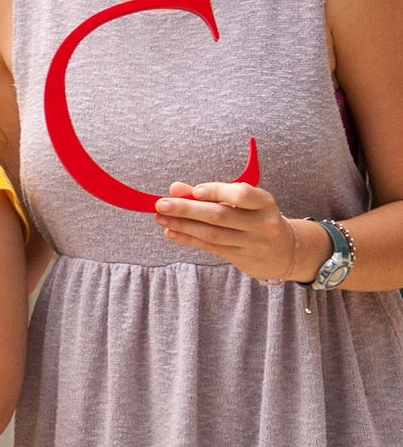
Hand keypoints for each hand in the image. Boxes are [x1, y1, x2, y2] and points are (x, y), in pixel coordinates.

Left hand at [155, 181, 306, 280]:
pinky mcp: (242, 258)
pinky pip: (210, 247)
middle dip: (187, 209)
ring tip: (160, 218)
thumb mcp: (243, 201)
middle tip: (161, 204)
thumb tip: (175, 188)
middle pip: (220, 215)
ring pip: (212, 234)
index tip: (195, 190)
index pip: (242, 195)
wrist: (285, 251)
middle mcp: (261, 223)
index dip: (217, 191)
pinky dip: (188, 239)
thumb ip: (210, 192)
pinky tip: (171, 232)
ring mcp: (253, 243)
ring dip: (182, 225)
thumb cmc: (256, 218)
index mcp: (264, 203)